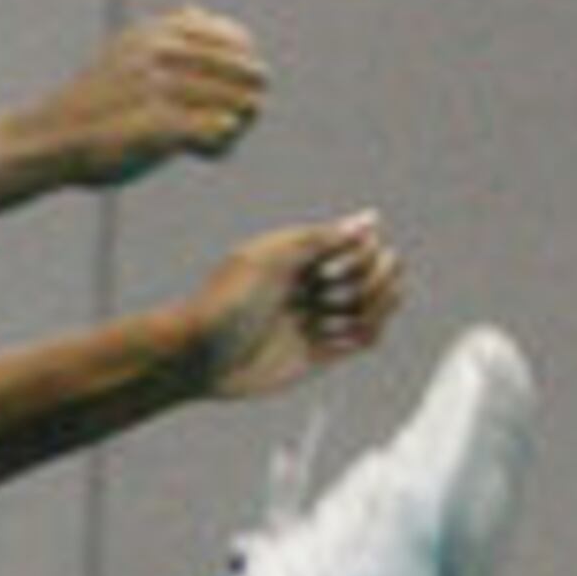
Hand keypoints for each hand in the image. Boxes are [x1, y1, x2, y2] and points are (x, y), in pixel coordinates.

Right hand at [26, 8, 266, 186]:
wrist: (50, 139)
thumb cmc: (92, 104)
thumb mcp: (126, 53)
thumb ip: (165, 33)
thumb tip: (198, 10)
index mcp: (157, 32)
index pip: (234, 39)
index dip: (245, 66)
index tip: (239, 90)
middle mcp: (161, 53)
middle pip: (243, 71)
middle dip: (248, 96)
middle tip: (242, 119)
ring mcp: (160, 88)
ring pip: (236, 103)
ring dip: (238, 124)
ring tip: (221, 140)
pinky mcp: (160, 125)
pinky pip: (218, 132)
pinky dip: (221, 144)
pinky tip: (209, 153)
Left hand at [183, 215, 406, 399]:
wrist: (197, 356)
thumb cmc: (227, 300)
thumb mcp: (271, 258)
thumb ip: (320, 239)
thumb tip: (372, 219)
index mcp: (299, 257)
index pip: (357, 244)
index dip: (364, 251)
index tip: (341, 262)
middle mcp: (310, 286)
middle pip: (369, 274)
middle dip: (379, 277)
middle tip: (357, 288)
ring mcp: (313, 320)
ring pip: (370, 308)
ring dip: (379, 305)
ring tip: (364, 313)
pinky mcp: (314, 356)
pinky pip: (359, 341)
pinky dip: (370, 333)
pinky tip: (359, 333)